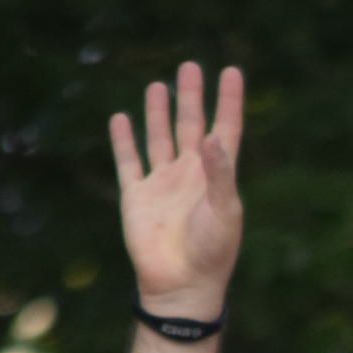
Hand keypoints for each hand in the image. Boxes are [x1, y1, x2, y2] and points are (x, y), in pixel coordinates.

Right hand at [108, 60, 245, 318]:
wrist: (181, 286)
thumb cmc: (212, 252)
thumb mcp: (225, 210)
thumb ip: (220, 173)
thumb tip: (212, 136)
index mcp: (217, 176)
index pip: (225, 129)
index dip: (228, 101)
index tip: (231, 71)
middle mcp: (190, 174)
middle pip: (190, 125)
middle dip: (190, 97)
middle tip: (190, 67)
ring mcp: (162, 184)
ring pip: (159, 138)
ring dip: (158, 113)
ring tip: (159, 85)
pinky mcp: (137, 196)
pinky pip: (129, 161)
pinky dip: (123, 140)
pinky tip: (121, 118)